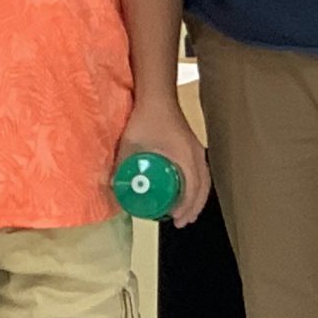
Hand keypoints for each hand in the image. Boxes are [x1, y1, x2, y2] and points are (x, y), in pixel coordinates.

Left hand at [117, 98, 209, 225]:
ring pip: (203, 181)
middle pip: (202, 188)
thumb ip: (122, 164)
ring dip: (196, 198)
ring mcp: (196, 150)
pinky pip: (200, 172)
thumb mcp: (131, 143)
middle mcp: (196, 155)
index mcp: (186, 157)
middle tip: (181, 222)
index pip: (192, 189)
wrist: (157, 95)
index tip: (175, 218)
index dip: (186, 206)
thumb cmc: (146, 117)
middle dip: (193, 208)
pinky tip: (186, 191)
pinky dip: (196, 186)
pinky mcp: (192, 146)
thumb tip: (114, 185)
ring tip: (185, 213)